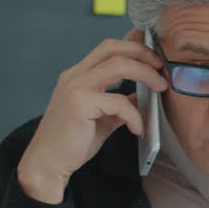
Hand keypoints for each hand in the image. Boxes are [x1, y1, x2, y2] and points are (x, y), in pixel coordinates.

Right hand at [17, 30, 167, 203]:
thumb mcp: (102, 119)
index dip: (133, 43)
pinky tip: (138, 128)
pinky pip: (118, 101)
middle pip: (113, 48)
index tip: (154, 47)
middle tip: (161, 67)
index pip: (108, 48)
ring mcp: (75, 88)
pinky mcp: (80, 104)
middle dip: (142, 52)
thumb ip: (119, 104)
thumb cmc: (71, 142)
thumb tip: (141, 95)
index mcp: (78, 76)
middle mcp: (75, 76)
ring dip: (146, 74)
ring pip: (118, 65)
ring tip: (160, 88)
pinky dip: (134, 114)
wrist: (47, 164)